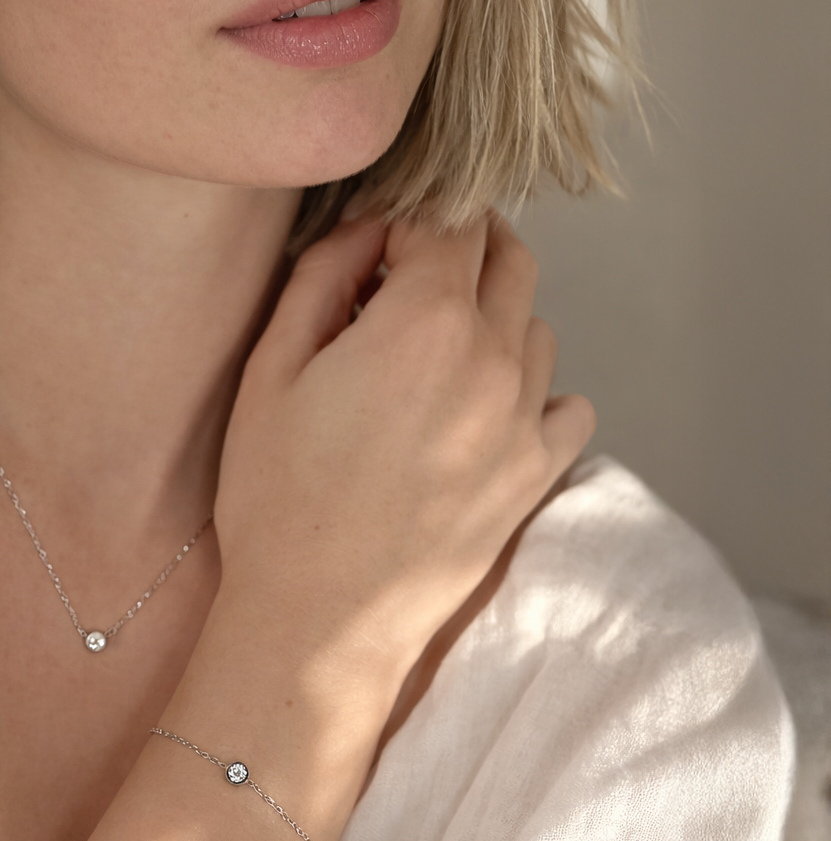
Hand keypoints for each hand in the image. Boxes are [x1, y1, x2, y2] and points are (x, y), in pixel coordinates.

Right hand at [213, 213, 593, 691]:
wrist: (319, 620)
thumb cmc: (280, 497)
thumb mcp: (273, 368)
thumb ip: (323, 275)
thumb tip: (366, 231)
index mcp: (426, 321)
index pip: (445, 223)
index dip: (405, 220)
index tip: (375, 242)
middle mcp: (494, 359)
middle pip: (508, 258)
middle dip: (463, 247)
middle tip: (414, 270)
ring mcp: (525, 420)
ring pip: (536, 326)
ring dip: (495, 315)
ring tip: (437, 350)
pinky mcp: (536, 475)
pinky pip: (567, 404)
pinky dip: (535, 389)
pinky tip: (484, 408)